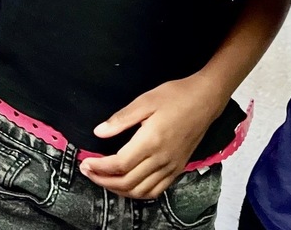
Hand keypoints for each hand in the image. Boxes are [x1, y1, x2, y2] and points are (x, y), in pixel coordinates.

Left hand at [79, 76, 220, 199]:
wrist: (205, 100)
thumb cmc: (175, 96)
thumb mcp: (144, 101)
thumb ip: (120, 119)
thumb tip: (99, 132)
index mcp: (151, 141)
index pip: (119, 164)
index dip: (99, 167)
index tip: (85, 163)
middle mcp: (162, 159)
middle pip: (127, 181)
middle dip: (103, 181)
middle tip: (88, 172)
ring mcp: (171, 166)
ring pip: (141, 191)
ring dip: (119, 189)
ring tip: (103, 180)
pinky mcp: (178, 168)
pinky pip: (156, 190)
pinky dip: (138, 192)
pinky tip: (128, 184)